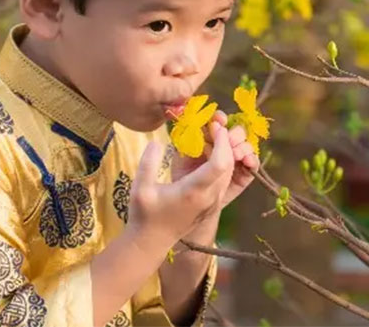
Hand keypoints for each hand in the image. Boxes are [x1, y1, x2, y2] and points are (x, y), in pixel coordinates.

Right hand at [126, 125, 234, 246]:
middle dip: (225, 143)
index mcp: (194, 191)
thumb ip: (149, 162)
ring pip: (228, 173)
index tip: (215, 126)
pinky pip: (223, 181)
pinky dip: (221, 164)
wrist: (151, 242)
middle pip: (229, 165)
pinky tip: (206, 154)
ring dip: (224, 153)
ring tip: (210, 137)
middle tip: (213, 126)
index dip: (222, 142)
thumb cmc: (144, 215)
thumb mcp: (140, 187)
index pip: (219, 164)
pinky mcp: (212, 206)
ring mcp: (212, 203)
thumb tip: (157, 142)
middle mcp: (209, 197)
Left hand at [170, 111, 258, 208]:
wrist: (188, 205)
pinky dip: (252, 159)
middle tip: (228, 141)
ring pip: (247, 144)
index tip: (219, 120)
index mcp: (207, 137)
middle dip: (234, 134)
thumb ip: (192, 141)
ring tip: (236, 155)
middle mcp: (223, 145)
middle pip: (236, 130)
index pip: (217, 121)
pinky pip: (253, 163)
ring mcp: (235, 159)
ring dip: (243, 146)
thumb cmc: (182, 178)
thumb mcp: (182, 157)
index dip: (219, 118)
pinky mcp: (244, 173)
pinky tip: (246, 161)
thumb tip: (211, 125)